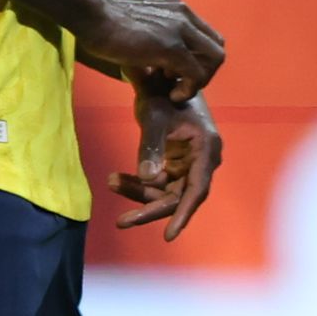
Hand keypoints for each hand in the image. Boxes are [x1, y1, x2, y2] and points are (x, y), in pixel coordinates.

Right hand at [79, 0, 228, 98]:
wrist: (89, 14)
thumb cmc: (99, 19)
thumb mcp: (133, 21)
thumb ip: (149, 34)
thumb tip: (151, 59)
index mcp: (175, 5)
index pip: (204, 34)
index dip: (196, 57)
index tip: (174, 71)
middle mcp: (183, 12)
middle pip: (216, 46)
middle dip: (203, 70)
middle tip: (179, 82)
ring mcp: (180, 27)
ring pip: (214, 58)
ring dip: (199, 79)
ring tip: (174, 88)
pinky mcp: (172, 46)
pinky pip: (196, 73)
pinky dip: (189, 89)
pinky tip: (171, 95)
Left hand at [116, 88, 225, 237]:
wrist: (162, 79)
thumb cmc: (163, 95)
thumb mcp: (154, 118)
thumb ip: (151, 148)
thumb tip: (147, 178)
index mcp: (206, 150)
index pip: (196, 190)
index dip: (183, 214)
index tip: (168, 236)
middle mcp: (202, 160)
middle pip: (177, 196)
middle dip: (149, 207)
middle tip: (121, 221)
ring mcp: (188, 163)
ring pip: (164, 190)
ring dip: (138, 191)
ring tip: (110, 182)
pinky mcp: (175, 163)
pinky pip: (156, 181)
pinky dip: (137, 182)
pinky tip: (115, 178)